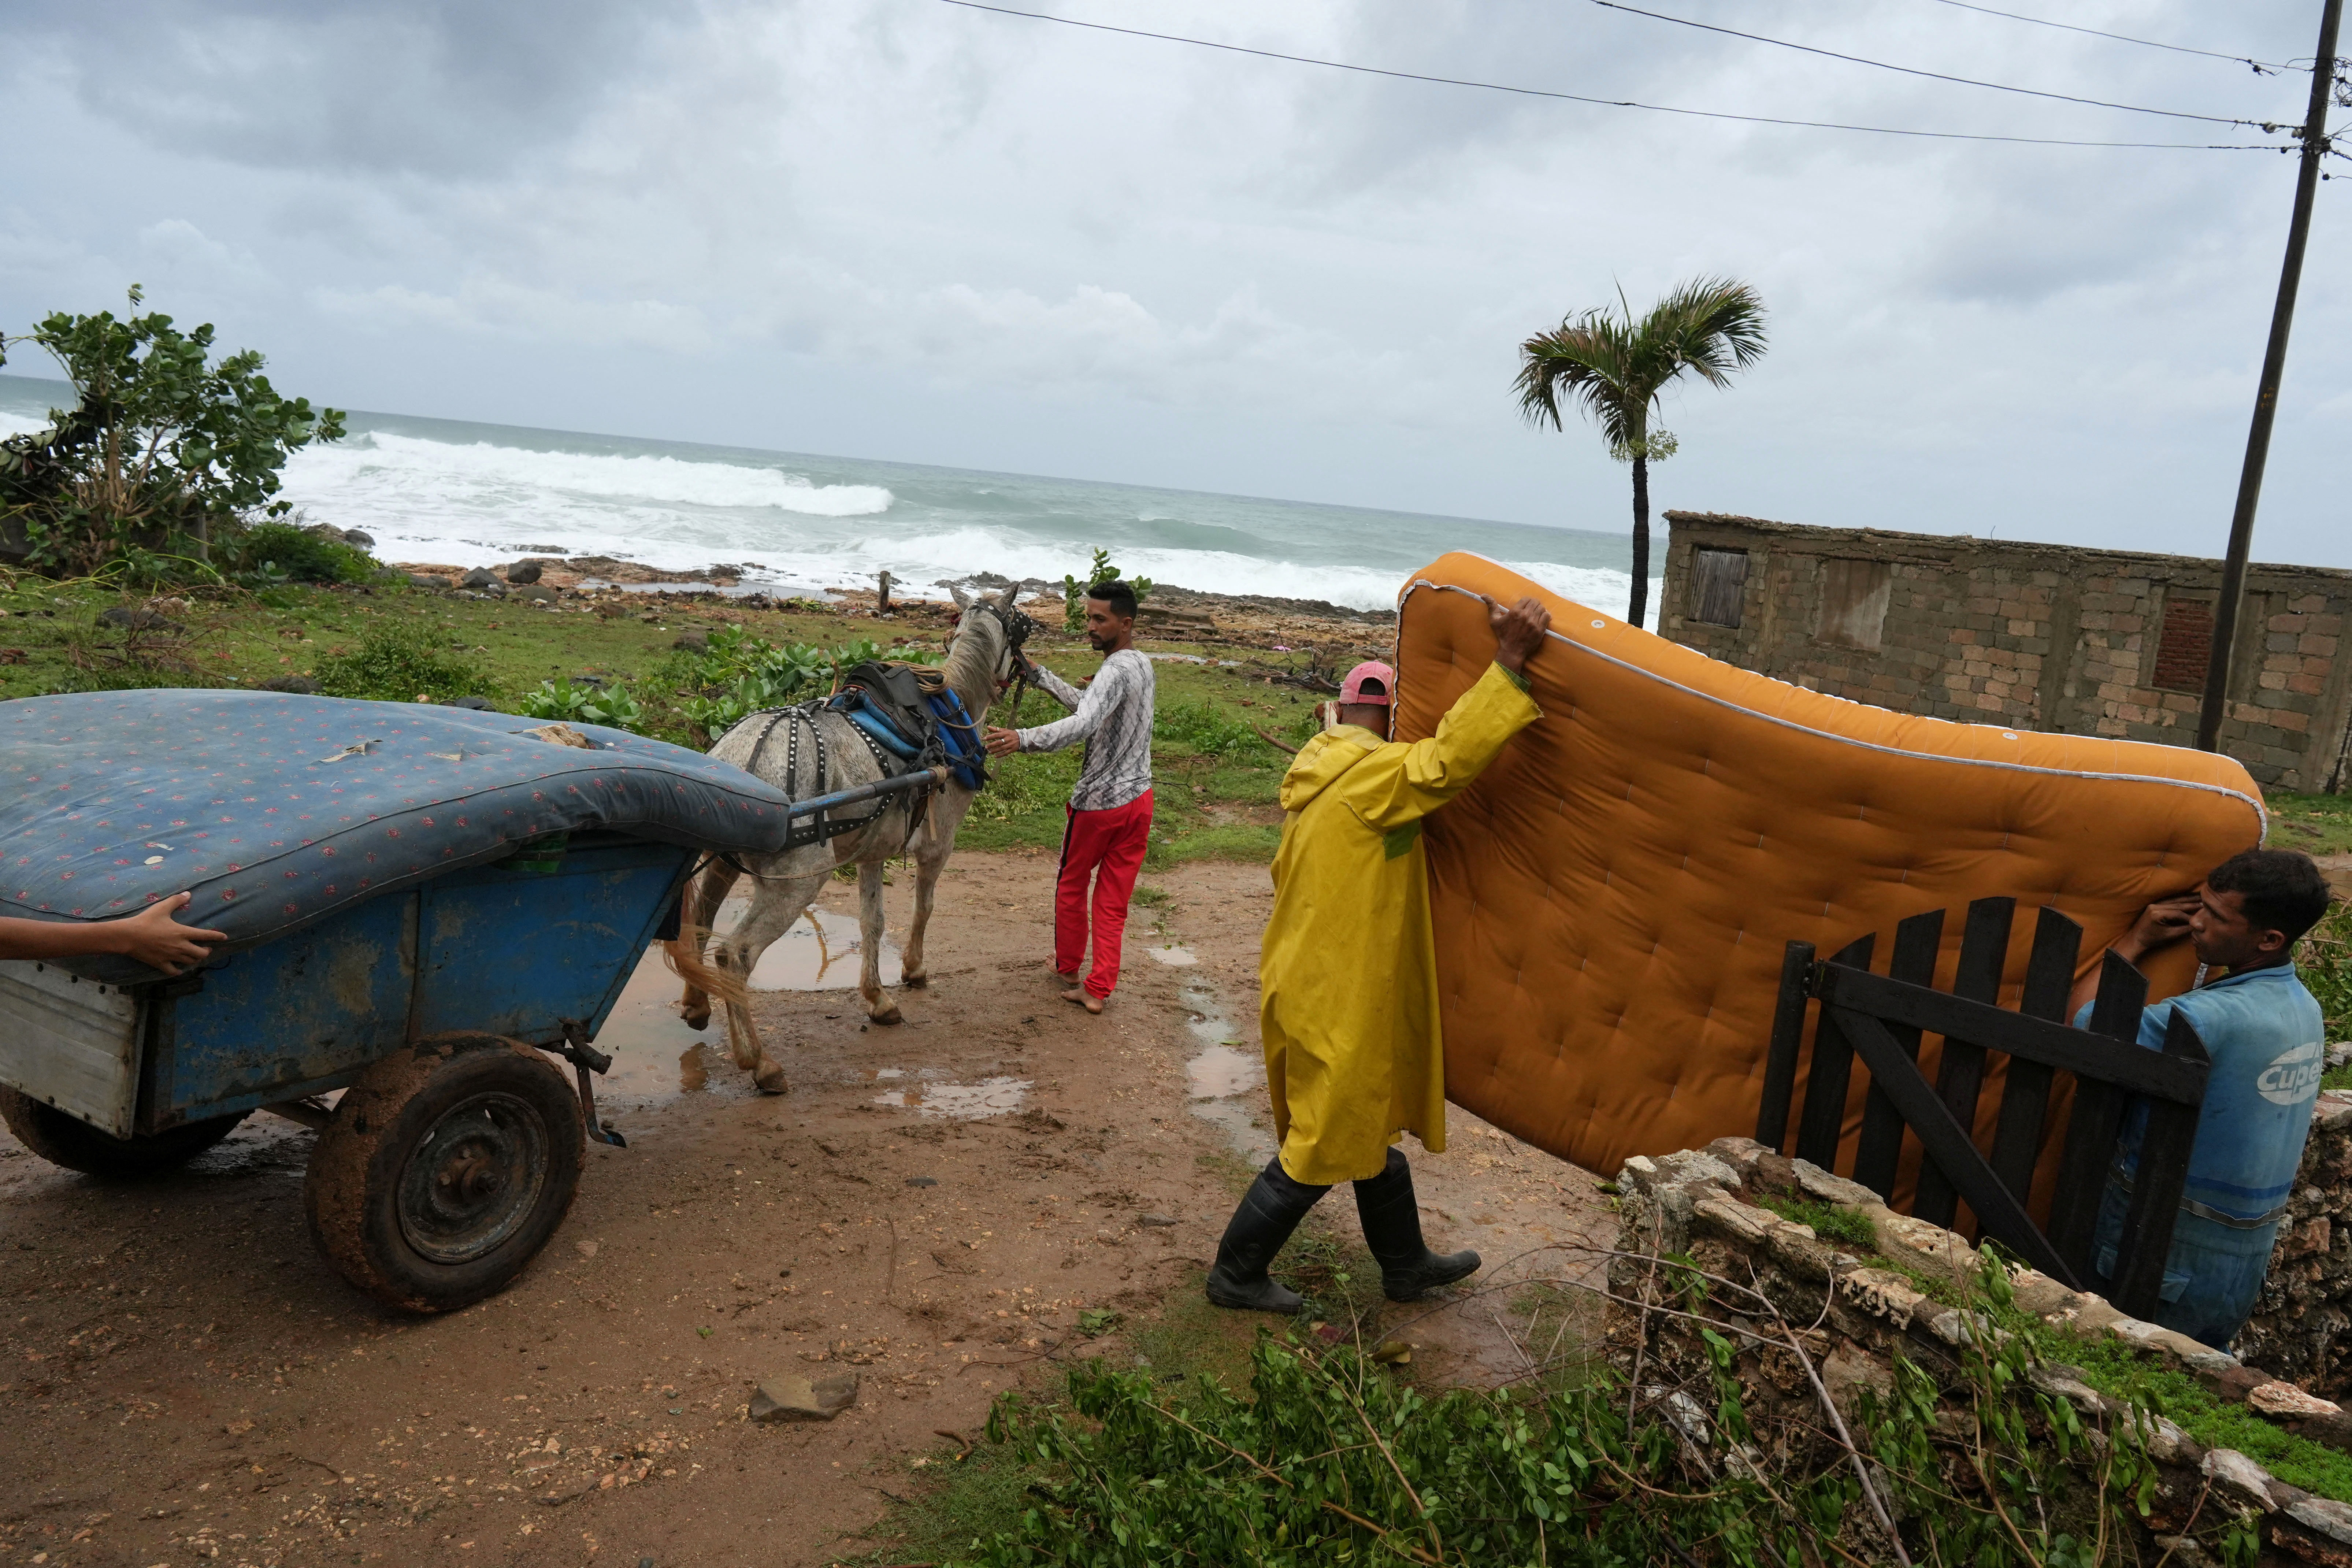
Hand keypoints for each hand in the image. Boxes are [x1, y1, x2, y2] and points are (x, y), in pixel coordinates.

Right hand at [111, 892, 226, 973]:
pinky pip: (174, 971)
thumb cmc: (146, 920)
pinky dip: (179, 971)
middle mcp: (180, 946)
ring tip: (196, 957)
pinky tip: (180, 969)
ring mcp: (171, 956)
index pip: (205, 935)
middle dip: (206, 951)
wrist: (128, 936)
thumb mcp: (162, 907)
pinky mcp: (160, 964)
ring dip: (195, 959)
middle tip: (206, 948)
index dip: (217, 936)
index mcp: (183, 932)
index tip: (224, 937)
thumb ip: (176, 900)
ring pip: (190, 962)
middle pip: (201, 953)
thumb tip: (188, 894)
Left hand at [983, 726, 1021, 757]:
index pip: (996, 735)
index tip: (984, 738)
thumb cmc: (1010, 734)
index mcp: (1005, 733)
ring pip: (1001, 748)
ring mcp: (1010, 744)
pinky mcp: (1012, 749)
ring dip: (995, 750)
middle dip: (992, 745)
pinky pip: (1005, 753)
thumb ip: (995, 729)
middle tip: (986, 747)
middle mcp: (1008, 739)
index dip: (990, 737)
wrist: (1022, 738)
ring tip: (989, 752)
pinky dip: (1000, 755)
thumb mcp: (1004, 730)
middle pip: (999, 742)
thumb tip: (987, 727)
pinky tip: (995, 756)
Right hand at [1487, 595, 1552, 673]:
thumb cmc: (1502, 635)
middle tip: (1532, 609)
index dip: (1527, 601)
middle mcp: (1525, 616)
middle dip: (1534, 604)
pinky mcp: (1539, 630)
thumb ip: (1491, 606)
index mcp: (1515, 612)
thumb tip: (1483, 594)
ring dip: (1540, 610)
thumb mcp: (1494, 621)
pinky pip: (1546, 616)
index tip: (1526, 606)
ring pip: (1541, 608)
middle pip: (1535, 602)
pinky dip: (1545, 616)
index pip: (1526, 599)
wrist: (1511, 651)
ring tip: (1537, 614)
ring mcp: (1533, 623)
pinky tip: (1541, 618)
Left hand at [2119, 893, 2199, 960]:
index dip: (2191, 916)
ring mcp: (2153, 904)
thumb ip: (2184, 929)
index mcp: (2157, 914)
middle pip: (2177, 903)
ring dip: (2187, 898)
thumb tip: (2198, 925)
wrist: (2137, 939)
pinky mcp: (2154, 904)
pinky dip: (2179, 899)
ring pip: (2173, 900)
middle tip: (2205, 901)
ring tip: (2199, 896)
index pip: (2178, 913)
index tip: (2202, 916)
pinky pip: (2169, 900)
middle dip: (2191, 903)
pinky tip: (2188, 897)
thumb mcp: (2170, 935)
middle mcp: (2155, 906)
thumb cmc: (2152, 939)